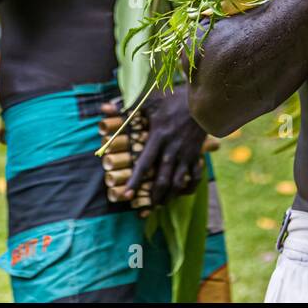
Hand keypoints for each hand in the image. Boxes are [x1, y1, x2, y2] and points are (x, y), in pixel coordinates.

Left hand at [111, 86, 206, 207]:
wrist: (203, 100)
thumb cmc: (174, 99)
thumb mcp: (149, 99)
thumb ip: (126, 105)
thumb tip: (103, 108)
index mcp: (159, 137)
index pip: (144, 164)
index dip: (135, 181)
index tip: (127, 195)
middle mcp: (172, 149)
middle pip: (162, 180)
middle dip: (153, 197)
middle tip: (144, 209)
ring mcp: (186, 154)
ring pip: (178, 182)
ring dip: (169, 197)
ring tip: (160, 206)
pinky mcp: (197, 154)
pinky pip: (195, 176)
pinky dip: (189, 188)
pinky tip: (181, 193)